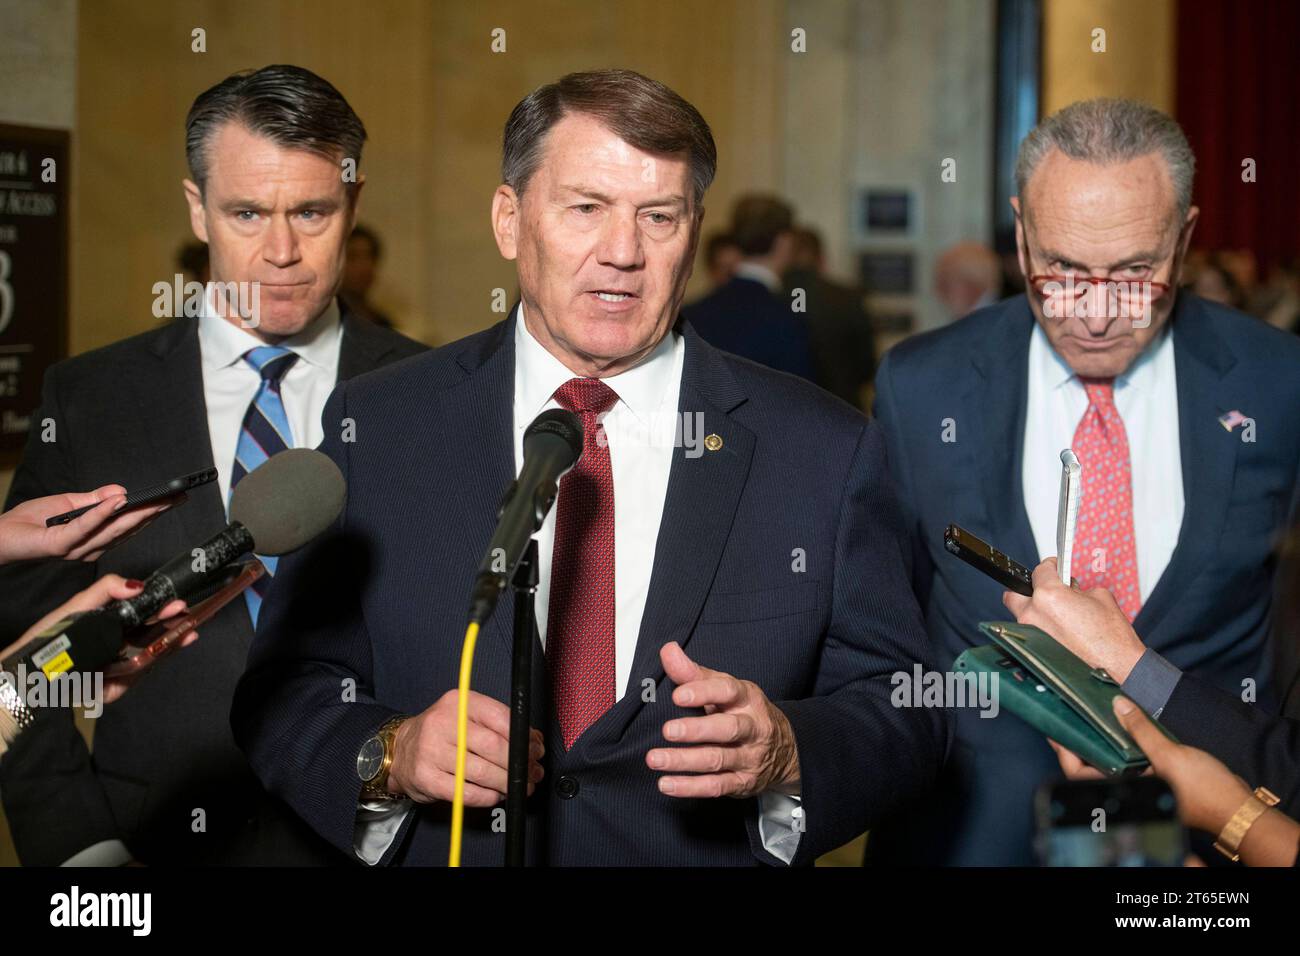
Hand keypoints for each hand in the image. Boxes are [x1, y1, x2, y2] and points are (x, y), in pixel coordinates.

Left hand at [0, 487, 182, 563]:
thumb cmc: (27, 523)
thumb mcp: (67, 504)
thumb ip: (94, 500)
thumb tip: (122, 491)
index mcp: (94, 540)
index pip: (128, 525)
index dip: (152, 512)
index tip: (174, 499)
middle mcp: (90, 549)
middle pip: (127, 529)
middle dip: (154, 513)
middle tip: (175, 500)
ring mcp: (77, 549)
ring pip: (112, 530)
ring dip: (136, 514)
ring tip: (156, 500)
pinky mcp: (61, 545)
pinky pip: (85, 527)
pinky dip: (102, 514)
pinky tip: (117, 501)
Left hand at [2, 574, 192, 705]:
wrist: (27, 670)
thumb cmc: (50, 636)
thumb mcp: (78, 606)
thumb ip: (107, 589)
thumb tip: (139, 584)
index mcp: (111, 626)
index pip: (143, 617)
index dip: (162, 611)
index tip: (180, 605)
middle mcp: (117, 646)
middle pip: (152, 637)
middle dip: (174, 628)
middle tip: (189, 620)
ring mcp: (118, 668)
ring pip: (151, 656)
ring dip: (171, 645)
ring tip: (186, 634)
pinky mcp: (115, 688)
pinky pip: (138, 675)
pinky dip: (152, 664)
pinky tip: (164, 652)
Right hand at [387, 689, 543, 805]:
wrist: (401, 750)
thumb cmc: (443, 733)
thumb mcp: (468, 717)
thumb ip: (500, 725)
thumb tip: (533, 741)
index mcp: (460, 702)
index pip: (500, 717)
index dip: (523, 738)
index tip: (534, 750)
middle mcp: (443, 722)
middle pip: (493, 746)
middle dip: (518, 763)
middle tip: (531, 773)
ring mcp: (431, 750)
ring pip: (482, 772)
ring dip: (507, 783)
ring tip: (517, 787)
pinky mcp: (426, 777)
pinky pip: (465, 792)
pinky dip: (487, 797)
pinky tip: (494, 795)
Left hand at [647, 641, 798, 797]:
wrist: (785, 750)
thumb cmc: (744, 712)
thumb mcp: (725, 689)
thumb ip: (694, 673)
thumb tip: (667, 650)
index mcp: (747, 699)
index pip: (728, 691)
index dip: (704, 692)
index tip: (678, 695)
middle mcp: (752, 728)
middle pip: (727, 729)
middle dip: (697, 731)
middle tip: (668, 730)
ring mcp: (749, 758)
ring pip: (718, 760)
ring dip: (685, 761)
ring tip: (655, 759)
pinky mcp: (742, 783)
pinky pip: (716, 787)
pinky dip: (690, 787)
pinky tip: (666, 784)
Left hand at [1002, 557, 1145, 682]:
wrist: (1117, 669)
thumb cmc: (1111, 638)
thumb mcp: (1099, 596)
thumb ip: (1077, 588)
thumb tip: (1069, 588)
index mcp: (1049, 596)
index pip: (1039, 570)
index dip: (1050, 566)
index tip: (1055, 567)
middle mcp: (1034, 614)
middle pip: (1015, 593)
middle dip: (1028, 589)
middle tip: (1045, 589)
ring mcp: (1031, 634)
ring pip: (1021, 615)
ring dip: (1035, 611)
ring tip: (1056, 613)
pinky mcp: (1033, 650)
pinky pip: (1030, 632)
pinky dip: (1040, 628)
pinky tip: (1059, 630)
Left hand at [1053, 696, 1251, 834]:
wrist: (1239, 808)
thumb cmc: (1206, 790)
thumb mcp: (1169, 755)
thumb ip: (1141, 730)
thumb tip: (1117, 704)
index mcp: (1125, 791)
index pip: (1080, 773)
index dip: (1065, 750)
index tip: (1054, 728)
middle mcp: (1129, 792)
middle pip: (1090, 768)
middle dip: (1079, 744)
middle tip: (1070, 717)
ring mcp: (1142, 788)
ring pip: (1110, 764)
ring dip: (1100, 744)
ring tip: (1090, 718)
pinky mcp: (1156, 782)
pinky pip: (1129, 763)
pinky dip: (1121, 747)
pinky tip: (1121, 728)